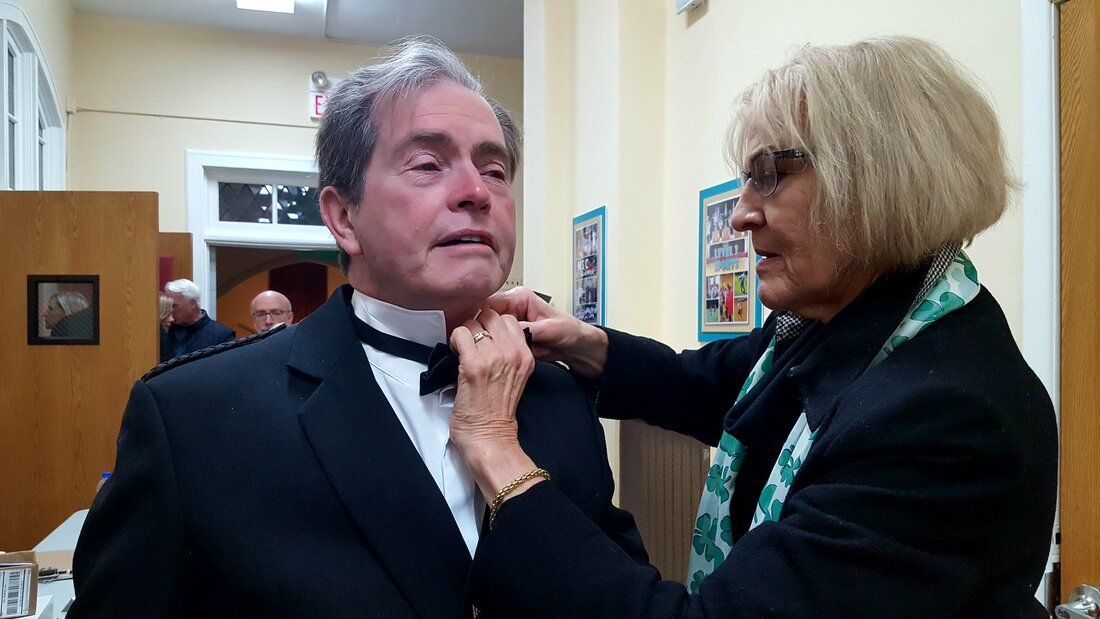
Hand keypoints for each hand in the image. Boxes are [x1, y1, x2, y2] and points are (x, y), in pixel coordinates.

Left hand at [450, 308, 539, 500]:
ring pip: (473, 323)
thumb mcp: (516, 377)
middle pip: (491, 315)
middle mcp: (513, 353)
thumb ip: (510, 354)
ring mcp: (494, 357)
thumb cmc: (497, 411)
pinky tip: (456, 356)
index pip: (508, 319)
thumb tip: (490, 335)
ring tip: (463, 351)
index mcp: (525, 355)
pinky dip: (454, 342)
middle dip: (477, 325)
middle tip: (471, 342)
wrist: (490, 437)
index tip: (483, 336)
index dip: (491, 324)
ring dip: (464, 334)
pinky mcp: (473, 365)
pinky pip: (460, 334)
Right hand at [485, 286, 608, 378]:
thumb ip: (526, 329)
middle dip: (482, 332)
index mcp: (519, 297)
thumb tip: (506, 331)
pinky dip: (496, 351)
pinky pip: (497, 344)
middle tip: (481, 345)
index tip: (474, 330)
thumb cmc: (570, 332)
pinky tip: (495, 357)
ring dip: (489, 343)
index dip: (479, 316)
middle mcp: (511, 308)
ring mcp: (510, 324)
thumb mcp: (549, 329)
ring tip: (489, 353)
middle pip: (484, 317)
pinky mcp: (511, 338)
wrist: (578, 348)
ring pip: (488, 332)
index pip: (489, 302)